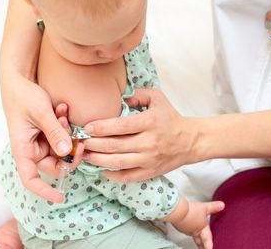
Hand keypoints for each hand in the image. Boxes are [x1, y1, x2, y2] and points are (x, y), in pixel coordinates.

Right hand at [3, 76, 81, 201]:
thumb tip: (66, 152)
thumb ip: (54, 132)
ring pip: (62, 147)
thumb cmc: (23, 97)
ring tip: (63, 113)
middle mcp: (33, 147)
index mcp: (23, 149)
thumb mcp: (40, 113)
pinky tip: (63, 108)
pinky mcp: (49, 130)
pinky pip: (63, 134)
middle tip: (79, 137)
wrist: (20, 81)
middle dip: (70, 151)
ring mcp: (42, 139)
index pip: (31, 179)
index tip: (60, 197)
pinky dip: (66, 123)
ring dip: (68, 133)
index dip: (44, 191)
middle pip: (55, 162)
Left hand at [83, 88, 197, 182]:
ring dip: (98, 160)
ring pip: (118, 162)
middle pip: (115, 146)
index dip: (101, 127)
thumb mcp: (157, 98)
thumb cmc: (170, 117)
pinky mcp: (150, 172)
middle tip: (81, 141)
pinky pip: (128, 177)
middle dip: (94, 144)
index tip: (87, 127)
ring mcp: (149, 159)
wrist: (190, 140)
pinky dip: (113, 175)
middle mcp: (149, 142)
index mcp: (150, 122)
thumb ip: (137, 94)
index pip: (121, 126)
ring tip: (85, 155)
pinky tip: (102, 169)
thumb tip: (118, 98)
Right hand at [173, 201, 224, 248]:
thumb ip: (213, 207)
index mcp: (201, 229)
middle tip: (203, 248)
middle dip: (201, 245)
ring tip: (195, 234)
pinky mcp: (179, 224)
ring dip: (193, 235)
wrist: (178, 211)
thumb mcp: (205, 208)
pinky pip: (184, 228)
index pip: (207, 240)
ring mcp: (185, 229)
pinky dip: (186, 227)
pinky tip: (185, 223)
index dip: (209, 245)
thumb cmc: (191, 211)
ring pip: (191, 234)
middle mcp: (193, 231)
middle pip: (198, 241)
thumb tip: (222, 205)